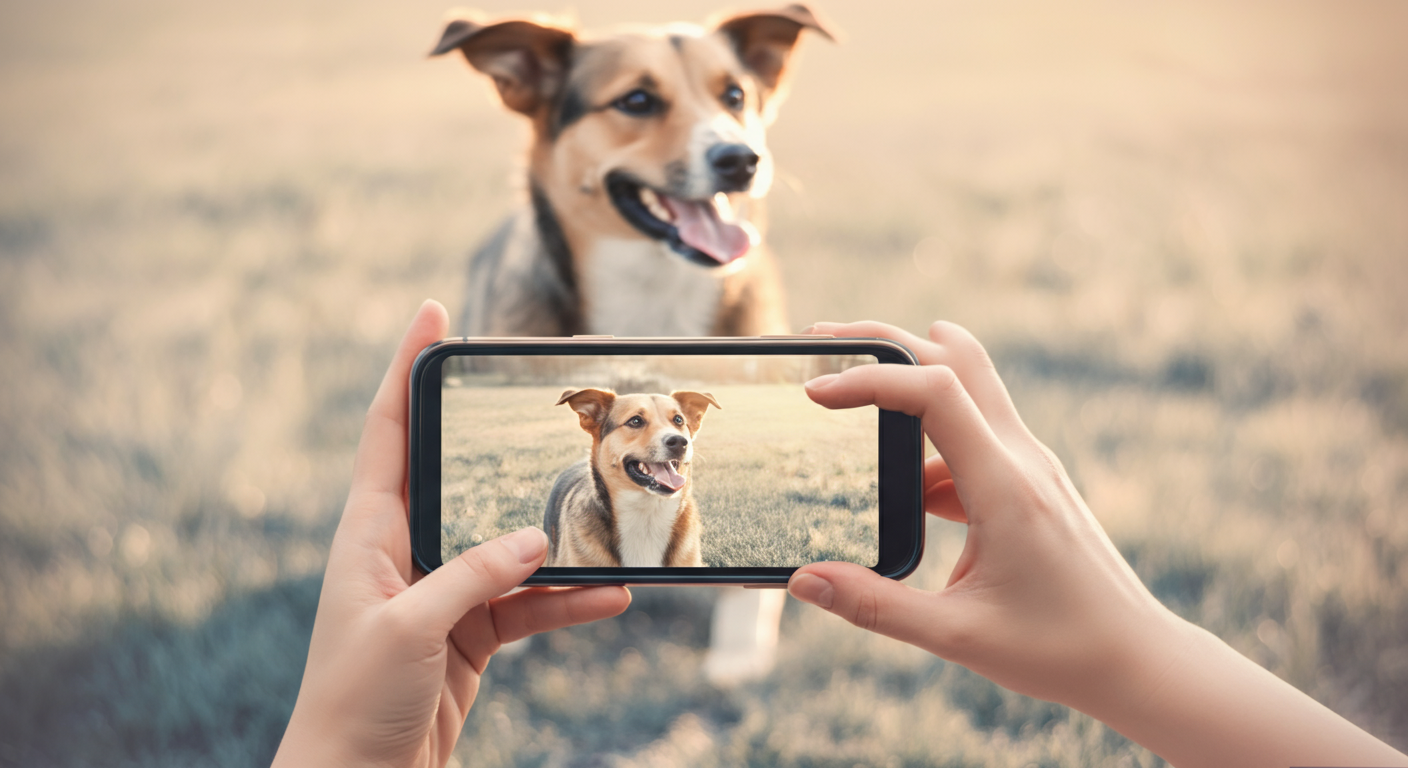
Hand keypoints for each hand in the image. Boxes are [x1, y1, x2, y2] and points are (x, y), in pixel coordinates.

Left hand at [273, 300, 630, 767]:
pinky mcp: (467, 633)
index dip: (405, 367)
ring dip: (557, 543)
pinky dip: (567, 600)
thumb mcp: (411, 628)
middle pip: (460, 475)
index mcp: (368, 532)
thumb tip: (538, 540)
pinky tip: (613, 597)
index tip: (432, 313)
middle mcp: (404, 551)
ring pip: (508, 546)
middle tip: (554, 406)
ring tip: (612, 528)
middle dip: (501, 442)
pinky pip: (527, 603)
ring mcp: (439, 592)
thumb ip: (475, 576)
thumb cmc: (354, 702)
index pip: (387, 428)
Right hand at [788, 320, 1406, 767]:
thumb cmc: (1058, 651)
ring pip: (966, 385)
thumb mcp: (955, 636)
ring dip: (907, 377)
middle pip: (953, 356)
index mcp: (1005, 486)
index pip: (934, 392)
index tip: (814, 392)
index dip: (869, 380)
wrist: (1138, 659)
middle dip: (881, 340)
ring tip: (843, 396)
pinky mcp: (1029, 481)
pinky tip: (896, 483)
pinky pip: (971, 434)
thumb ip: (873, 606)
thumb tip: (801, 582)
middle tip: (820, 339)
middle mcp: (1021, 459)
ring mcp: (1029, 465)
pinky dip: (926, 437)